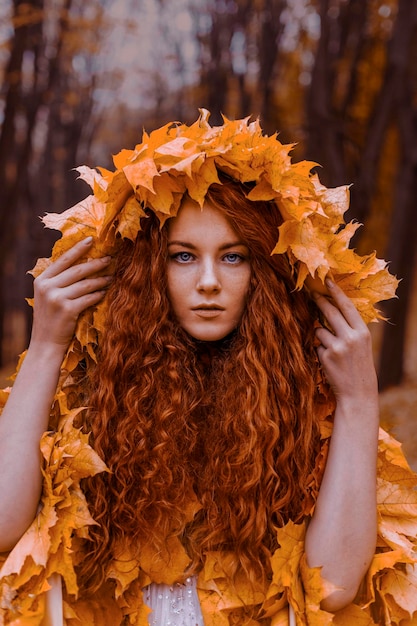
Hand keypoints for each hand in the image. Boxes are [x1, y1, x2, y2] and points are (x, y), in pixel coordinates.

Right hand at [30, 238, 111, 351]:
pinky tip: (105, 292)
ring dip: (101, 280)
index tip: (92, 240)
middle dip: (96, 263)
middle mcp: (47, 287)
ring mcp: (57, 298)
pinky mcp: (68, 310)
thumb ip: (58, 281)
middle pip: (78, 270)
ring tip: (111, 277)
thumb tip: (80, 264)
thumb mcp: (47, 296)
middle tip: (109, 259)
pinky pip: (89, 298)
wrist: (45, 343)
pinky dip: (99, 294)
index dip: (78, 249)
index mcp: (41, 280)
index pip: (63, 260)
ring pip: (86, 284)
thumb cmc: (50, 319)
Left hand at [313, 279, 377, 405]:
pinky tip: (329, 362)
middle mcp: (351, 337)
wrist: (358, 393)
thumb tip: (332, 309)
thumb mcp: (361, 344)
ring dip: (320, 335)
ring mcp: (337, 347)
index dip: (336, 292)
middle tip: (312, 294)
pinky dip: (319, 350)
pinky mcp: (325, 356)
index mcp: (363, 332)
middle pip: (330, 311)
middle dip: (319, 301)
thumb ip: (350, 328)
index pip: (347, 306)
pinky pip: (316, 345)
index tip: (327, 281)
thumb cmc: (359, 367)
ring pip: (319, 329)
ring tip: (332, 350)